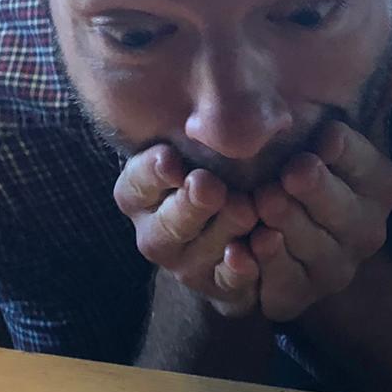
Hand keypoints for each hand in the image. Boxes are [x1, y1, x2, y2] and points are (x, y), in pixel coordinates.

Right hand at [114, 146, 260, 315]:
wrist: (248, 223)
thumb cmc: (220, 166)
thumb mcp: (205, 146)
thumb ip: (204, 130)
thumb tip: (217, 104)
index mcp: (141, 195)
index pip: (137, 183)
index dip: (152, 173)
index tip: (171, 159)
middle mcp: (156, 234)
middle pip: (167, 225)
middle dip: (190, 205)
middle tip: (209, 186)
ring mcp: (186, 265)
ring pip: (198, 254)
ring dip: (224, 230)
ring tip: (246, 208)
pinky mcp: (219, 288)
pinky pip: (227, 284)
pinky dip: (240, 269)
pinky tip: (254, 251)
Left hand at [247, 78, 391, 322]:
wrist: (288, 245)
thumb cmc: (312, 174)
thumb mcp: (336, 136)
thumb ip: (362, 104)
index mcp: (381, 186)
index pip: (368, 166)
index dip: (345, 152)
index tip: (323, 136)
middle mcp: (367, 231)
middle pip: (344, 211)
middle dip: (315, 190)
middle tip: (288, 172)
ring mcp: (336, 269)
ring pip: (315, 249)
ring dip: (287, 226)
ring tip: (260, 204)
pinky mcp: (300, 298)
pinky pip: (285, 284)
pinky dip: (263, 267)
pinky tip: (244, 247)